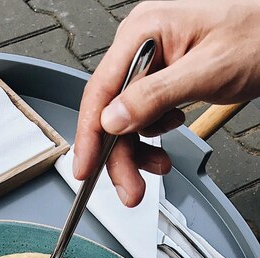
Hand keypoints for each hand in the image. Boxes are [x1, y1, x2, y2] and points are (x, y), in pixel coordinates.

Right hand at [74, 0, 259, 206]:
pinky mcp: (161, 78)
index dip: (90, 136)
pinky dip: (152, 137)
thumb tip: (111, 120)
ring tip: (156, 167)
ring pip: (125, 120)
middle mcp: (140, 46)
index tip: (85, 169)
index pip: (100, 92)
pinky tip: (167, 139)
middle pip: (111, 112)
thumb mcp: (208, 69)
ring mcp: (150, 63)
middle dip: (119, 155)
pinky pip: (142, 116)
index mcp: (143, 33)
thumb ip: (154, 96)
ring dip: (136, 150)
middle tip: (130, 188)